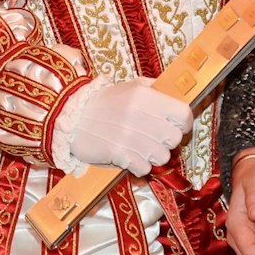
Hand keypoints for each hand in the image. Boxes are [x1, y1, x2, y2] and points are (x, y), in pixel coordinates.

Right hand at [61, 78, 191, 175]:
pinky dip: (138, 166)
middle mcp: (141, 115)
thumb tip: (176, 95)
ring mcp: (131, 137)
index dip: (184, 123)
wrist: (70, 118)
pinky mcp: (121, 155)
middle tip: (153, 137)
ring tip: (139, 147)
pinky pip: (145, 169)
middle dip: (167, 140)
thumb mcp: (131, 86)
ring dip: (153, 155)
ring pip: (162, 156)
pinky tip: (129, 156)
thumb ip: (155, 89)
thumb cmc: (103, 102)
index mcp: (146, 96)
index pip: (183, 114)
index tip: (177, 126)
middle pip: (175, 138)